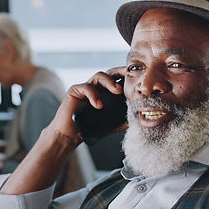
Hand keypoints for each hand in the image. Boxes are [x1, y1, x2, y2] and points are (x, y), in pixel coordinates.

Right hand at [0, 67, 125, 193]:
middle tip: (129, 76)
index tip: (137, 76)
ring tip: (117, 91)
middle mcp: (96, 87)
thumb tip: (137, 119)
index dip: (126, 76)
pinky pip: (85, 87)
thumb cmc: (88, 128)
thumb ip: (122, 120)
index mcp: (105, 92)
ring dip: (109, 82)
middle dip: (119, 72)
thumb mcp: (110, 125)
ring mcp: (85, 88)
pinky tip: (98, 105)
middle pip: (109, 73)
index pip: (117, 79)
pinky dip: (94, 95)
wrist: (70, 136)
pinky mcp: (74, 91)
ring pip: (98, 76)